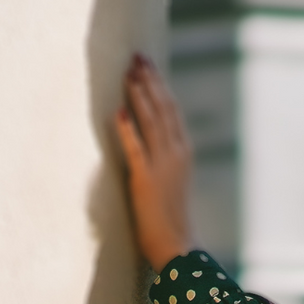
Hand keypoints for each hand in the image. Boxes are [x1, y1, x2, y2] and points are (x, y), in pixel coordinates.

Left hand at [115, 55, 194, 273]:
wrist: (178, 245)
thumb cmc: (171, 218)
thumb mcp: (170, 180)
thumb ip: (162, 158)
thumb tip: (148, 139)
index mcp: (183, 153)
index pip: (171, 110)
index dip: (159, 85)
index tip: (148, 65)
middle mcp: (176, 154)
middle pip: (163, 108)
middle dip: (150, 81)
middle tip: (137, 57)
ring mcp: (162, 166)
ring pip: (152, 121)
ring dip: (140, 95)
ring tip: (129, 73)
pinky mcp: (146, 179)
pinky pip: (136, 148)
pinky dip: (127, 128)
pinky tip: (119, 110)